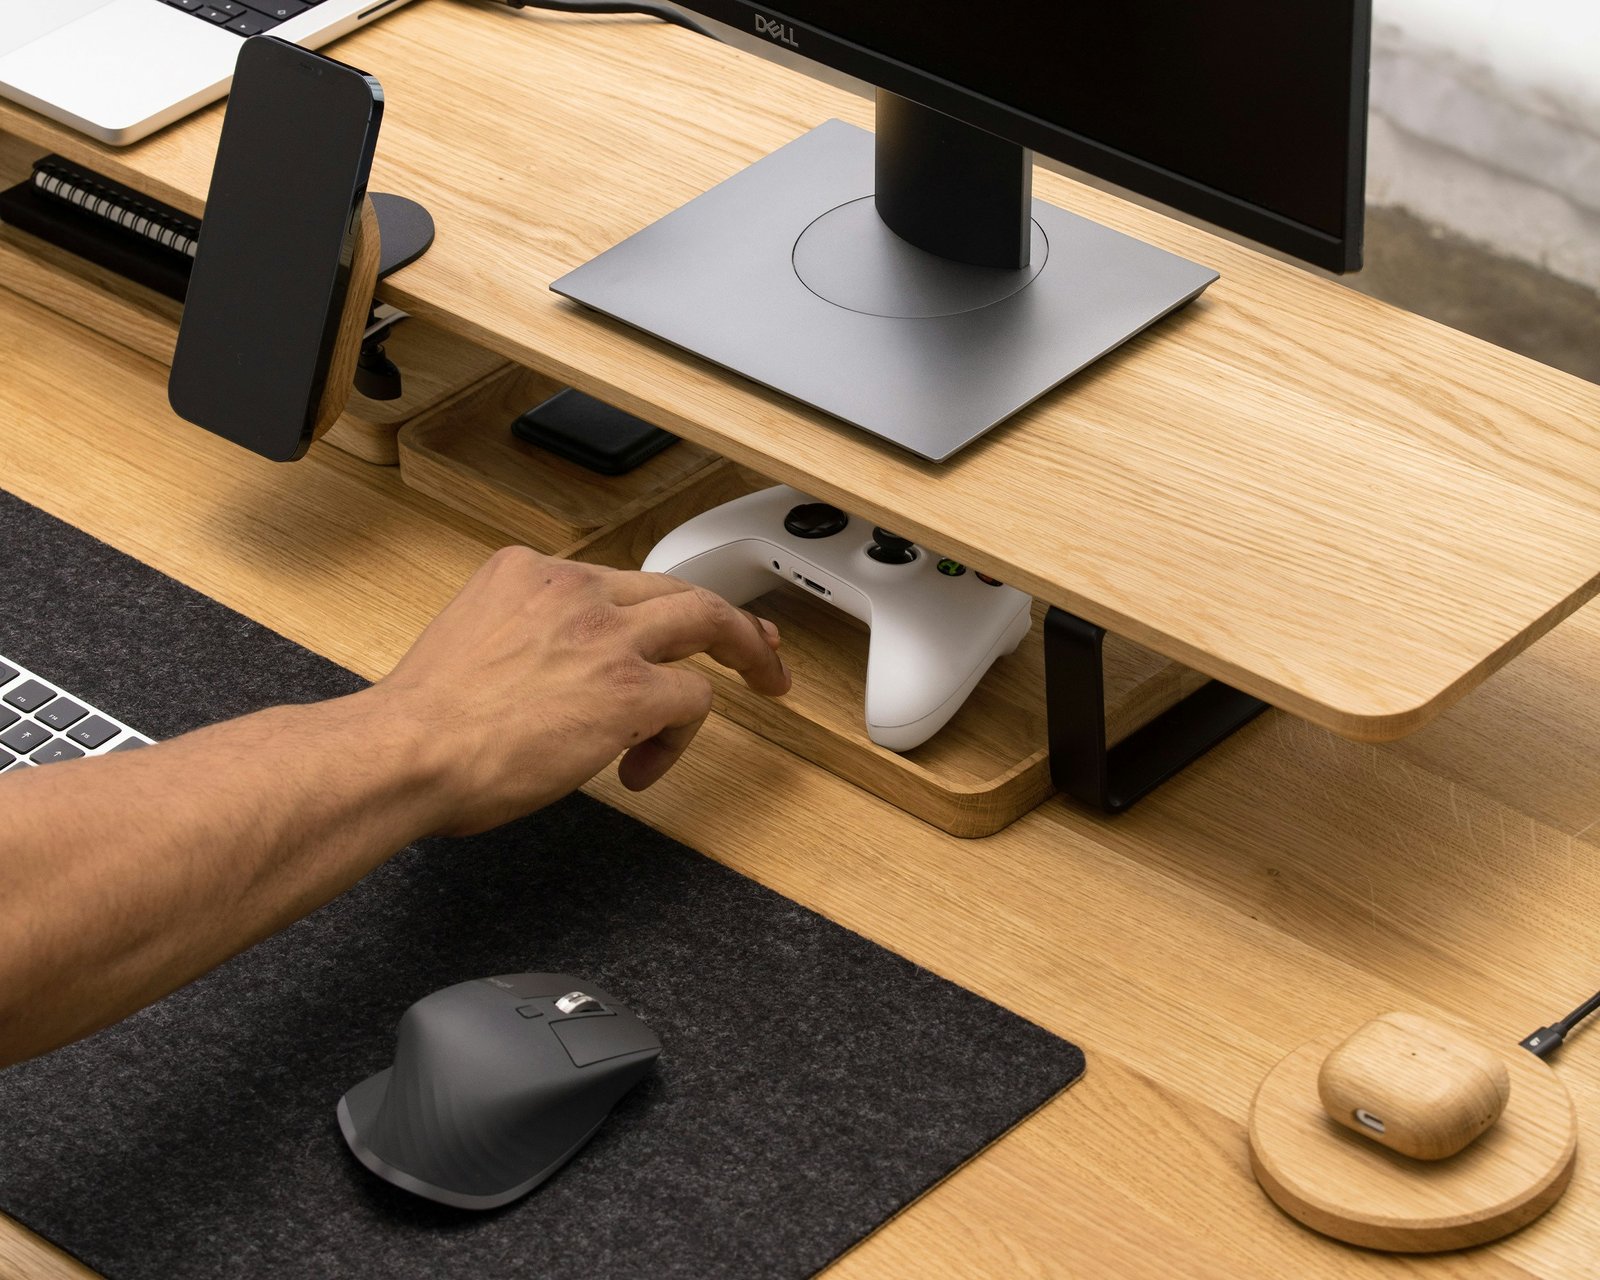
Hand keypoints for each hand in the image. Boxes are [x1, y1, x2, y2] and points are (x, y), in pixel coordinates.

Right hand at [369, 546, 788, 834]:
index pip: (618, 583)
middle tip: (760, 643)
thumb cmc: (422, 724)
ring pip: (706, 621)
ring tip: (766, 683)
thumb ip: (522, 639)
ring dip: (745, 653)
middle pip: (677, 588)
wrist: (408, 751)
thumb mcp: (470, 642)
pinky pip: (691, 700)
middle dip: (729, 616)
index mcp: (527, 572)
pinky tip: (641, 767)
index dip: (660, 608)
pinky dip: (679, 737)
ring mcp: (607, 634)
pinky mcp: (631, 688)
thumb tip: (552, 676)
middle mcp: (573, 590)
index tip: (680, 627)